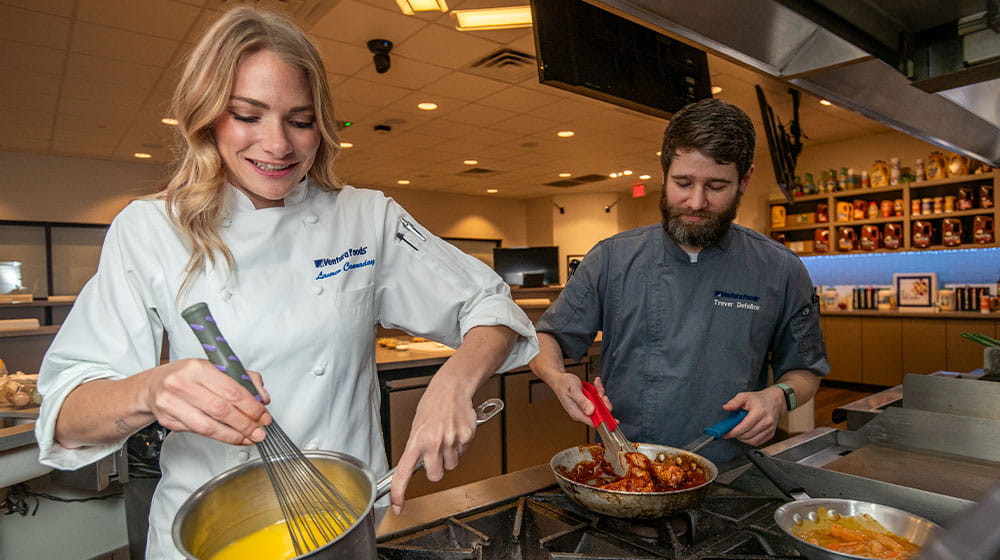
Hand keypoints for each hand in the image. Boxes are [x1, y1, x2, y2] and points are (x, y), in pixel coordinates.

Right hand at [144, 358, 270, 445]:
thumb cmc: (187, 376)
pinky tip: (234, 437)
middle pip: (222, 410)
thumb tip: (261, 397)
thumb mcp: (214, 368)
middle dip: (245, 423)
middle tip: (260, 430)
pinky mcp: (168, 420)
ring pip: (209, 426)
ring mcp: (172, 403)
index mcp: (198, 367)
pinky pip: (200, 432)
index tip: (264, 414)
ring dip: (234, 435)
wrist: (153, 386)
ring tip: (250, 437)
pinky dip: (221, 437)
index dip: (251, 406)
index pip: (231, 390)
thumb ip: (242, 379)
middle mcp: (182, 384)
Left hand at [389, 380, 476, 514]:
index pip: (403, 472)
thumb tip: (415, 466)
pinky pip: (463, 453)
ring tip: (447, 437)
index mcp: (416, 440)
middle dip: (436, 469)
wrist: (452, 388)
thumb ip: (416, 447)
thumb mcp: (417, 426)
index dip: (399, 493)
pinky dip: (460, 446)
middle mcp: (433, 442)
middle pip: (435, 476)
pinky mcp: (466, 437)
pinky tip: (456, 431)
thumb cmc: (433, 404)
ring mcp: (451, 440)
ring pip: (452, 465)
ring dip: (450, 456)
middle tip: (435, 453)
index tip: (396, 506)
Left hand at [720, 387, 784, 446]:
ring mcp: (770, 429)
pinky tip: (746, 434)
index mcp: (759, 412)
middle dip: (737, 435)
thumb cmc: (759, 399)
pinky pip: (758, 443)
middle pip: (748, 435)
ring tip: (738, 433)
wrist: (774, 401)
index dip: (734, 432)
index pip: (745, 426)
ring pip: (753, 441)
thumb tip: (726, 407)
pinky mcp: (771, 434)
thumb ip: (735, 402)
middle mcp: (767, 421)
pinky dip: (750, 441)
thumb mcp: (745, 396)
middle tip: (730, 432)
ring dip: (743, 439)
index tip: (726, 433)